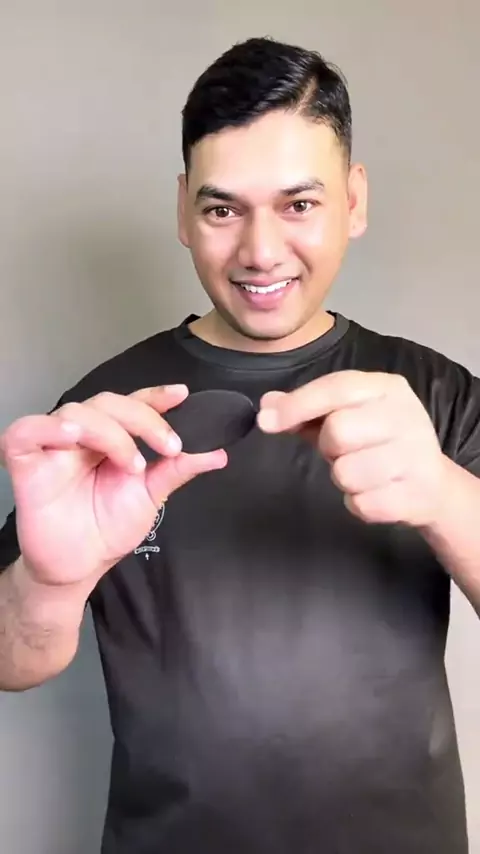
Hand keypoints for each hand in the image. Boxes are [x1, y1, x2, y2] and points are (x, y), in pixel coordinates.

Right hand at [0, 385, 226, 587]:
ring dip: (110, 432)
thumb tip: (218, 453)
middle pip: (107, 402)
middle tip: (169, 447)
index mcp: (110, 439)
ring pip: (76, 412)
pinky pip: (26, 430)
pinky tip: (71, 437)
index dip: (154, 396)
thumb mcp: (150, 497)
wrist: (78, 568)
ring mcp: (53, 446)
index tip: (182, 394)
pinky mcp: (24, 462)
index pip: (131, 405)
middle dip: (143, 419)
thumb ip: (177, 470)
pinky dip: (49, 427)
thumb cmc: (106, 529)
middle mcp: (82, 436)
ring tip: (131, 464)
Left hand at [257, 371, 447, 526]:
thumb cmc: (379, 442)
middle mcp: (407, 416)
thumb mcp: (346, 415)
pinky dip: (359, 504)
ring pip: (348, 473)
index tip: (266, 421)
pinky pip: (362, 504)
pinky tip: (376, 492)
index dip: (297, 404)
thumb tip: (267, 405)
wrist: (432, 483)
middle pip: (338, 431)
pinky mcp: (416, 494)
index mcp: (387, 388)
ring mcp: (416, 456)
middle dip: (329, 448)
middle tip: (343, 451)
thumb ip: (305, 408)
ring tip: (362, 472)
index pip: (337, 388)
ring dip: (344, 478)